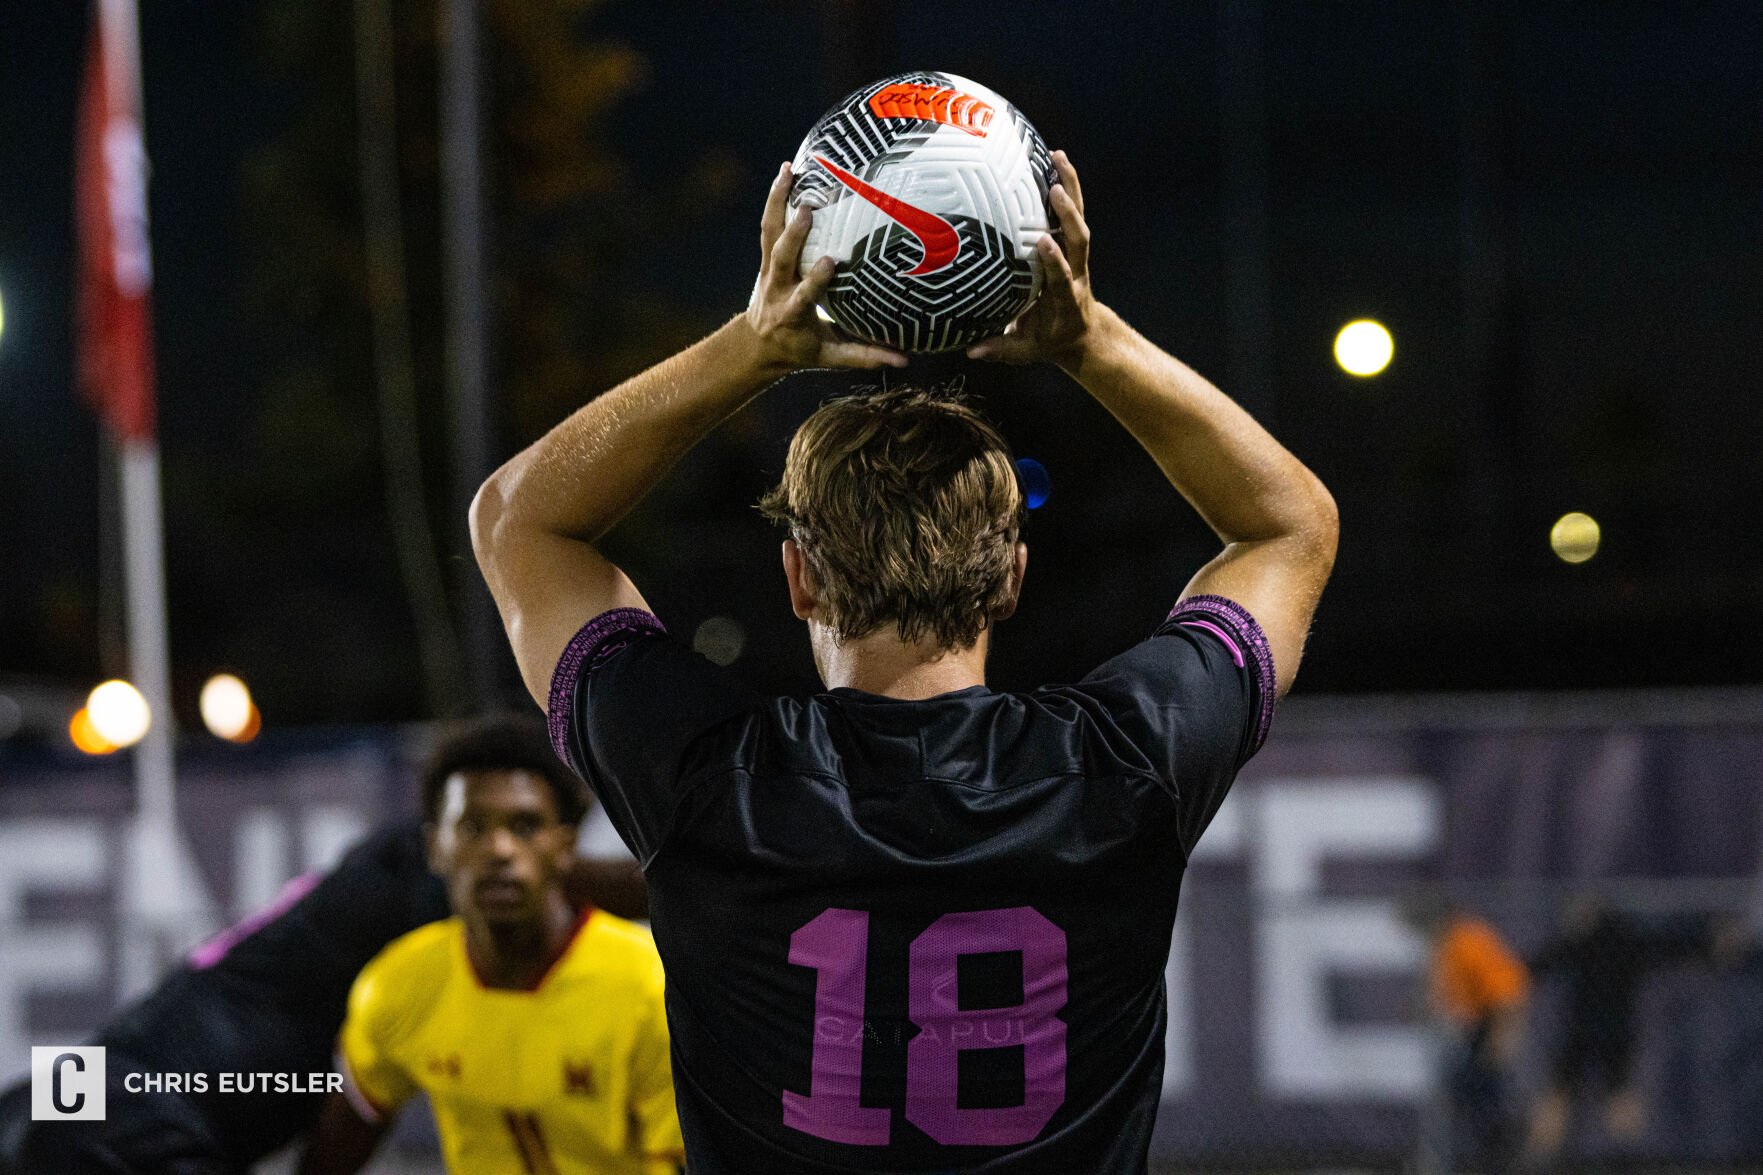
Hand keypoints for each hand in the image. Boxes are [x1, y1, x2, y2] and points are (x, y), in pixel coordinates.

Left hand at [744, 162, 907, 373]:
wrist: (759, 344)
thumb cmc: (800, 349)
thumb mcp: (830, 356)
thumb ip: (864, 355)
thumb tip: (904, 362)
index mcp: (793, 313)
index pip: (804, 295)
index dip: (814, 279)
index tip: (830, 261)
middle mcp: (777, 288)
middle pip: (781, 259)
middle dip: (793, 235)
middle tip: (808, 208)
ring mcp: (768, 270)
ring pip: (769, 233)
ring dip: (777, 202)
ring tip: (788, 170)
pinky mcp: (766, 256)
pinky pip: (768, 224)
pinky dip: (776, 198)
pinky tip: (786, 171)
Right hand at [966, 150, 1098, 368]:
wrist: (1082, 334)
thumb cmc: (1049, 342)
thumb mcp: (1026, 351)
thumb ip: (1000, 349)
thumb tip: (970, 351)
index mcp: (1065, 299)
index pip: (1062, 277)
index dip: (1055, 261)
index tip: (1044, 242)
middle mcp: (1076, 273)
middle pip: (1078, 240)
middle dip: (1069, 215)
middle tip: (1056, 187)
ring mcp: (1076, 257)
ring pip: (1078, 219)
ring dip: (1072, 188)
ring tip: (1058, 156)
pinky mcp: (1072, 246)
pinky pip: (1071, 212)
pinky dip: (1066, 185)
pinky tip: (1053, 159)